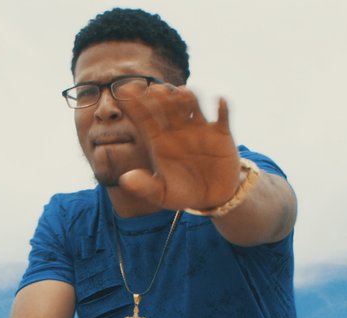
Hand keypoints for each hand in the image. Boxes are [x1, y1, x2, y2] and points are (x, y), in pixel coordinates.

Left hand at [115, 85, 241, 211]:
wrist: (211, 198)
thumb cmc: (182, 193)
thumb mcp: (161, 193)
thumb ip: (144, 186)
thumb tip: (125, 180)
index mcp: (158, 139)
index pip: (143, 117)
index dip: (134, 103)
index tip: (124, 90)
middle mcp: (177, 128)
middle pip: (167, 106)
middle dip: (162, 98)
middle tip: (157, 91)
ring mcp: (199, 128)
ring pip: (192, 105)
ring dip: (189, 97)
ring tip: (185, 93)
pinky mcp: (221, 133)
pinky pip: (222, 117)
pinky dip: (222, 108)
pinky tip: (220, 101)